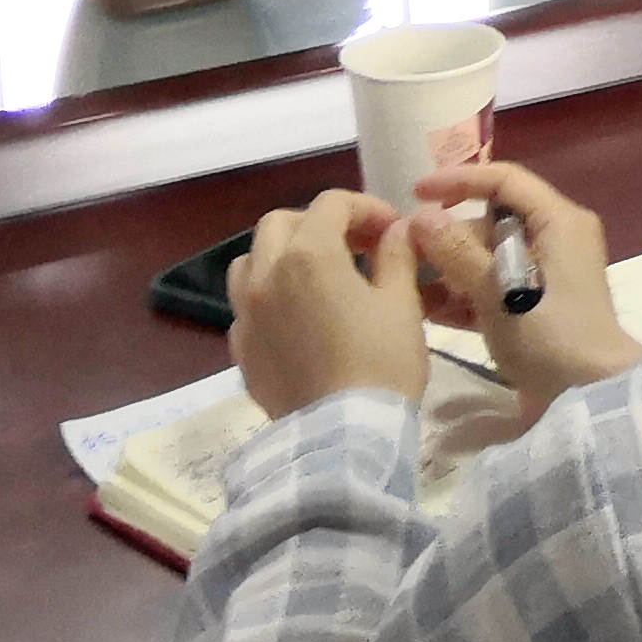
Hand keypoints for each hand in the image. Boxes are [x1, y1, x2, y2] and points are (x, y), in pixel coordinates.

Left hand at [232, 190, 434, 418]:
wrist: (343, 436)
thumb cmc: (381, 363)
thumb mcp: (402, 304)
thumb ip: (396, 255)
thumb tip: (395, 230)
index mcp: (309, 255)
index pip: (332, 205)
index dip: (367, 208)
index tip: (392, 231)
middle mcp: (266, 275)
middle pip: (281, 223)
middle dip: (318, 224)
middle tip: (354, 247)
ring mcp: (246, 313)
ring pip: (251, 261)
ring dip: (282, 256)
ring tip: (315, 278)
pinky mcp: (240, 349)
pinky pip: (247, 307)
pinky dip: (270, 298)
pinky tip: (298, 321)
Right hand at [410, 159, 641, 422]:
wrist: (588, 398)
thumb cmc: (549, 336)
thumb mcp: (499, 292)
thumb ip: (458, 252)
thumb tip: (422, 216)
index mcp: (559, 222)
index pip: (506, 181)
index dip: (459, 181)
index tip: (416, 192)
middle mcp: (555, 241)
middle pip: (492, 223)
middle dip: (448, 239)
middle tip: (406, 258)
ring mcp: (546, 277)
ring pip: (488, 259)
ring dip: (450, 272)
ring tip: (408, 288)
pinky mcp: (535, 309)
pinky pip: (493, 289)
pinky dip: (464, 298)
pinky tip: (426, 313)